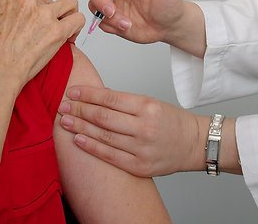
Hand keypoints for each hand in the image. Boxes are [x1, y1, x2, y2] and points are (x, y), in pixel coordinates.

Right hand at [0, 0, 83, 85]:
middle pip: (48, 1)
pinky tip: (69, 36)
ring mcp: (44, 14)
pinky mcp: (57, 30)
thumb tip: (1, 1)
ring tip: (64, 29)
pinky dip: (76, 27)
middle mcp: (28, 0)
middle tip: (45, 32)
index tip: (33, 24)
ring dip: (67, 16)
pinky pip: (78, 19)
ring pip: (69, 4)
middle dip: (49, 15)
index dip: (34, 12)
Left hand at [57, 85, 203, 177]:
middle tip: (63, 105)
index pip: (110, 98)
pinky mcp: (140, 166)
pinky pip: (110, 156)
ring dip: (81, 127)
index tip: (72, 91)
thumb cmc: (172, 122)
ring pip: (104, 136)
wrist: (194, 144)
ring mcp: (141, 148)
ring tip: (66, 121)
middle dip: (80, 110)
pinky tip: (79, 140)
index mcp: (147, 106)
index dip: (88, 95)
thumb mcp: (151, 103)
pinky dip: (93, 147)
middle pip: (103, 117)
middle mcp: (144, 127)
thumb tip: (96, 97)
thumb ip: (124, 102)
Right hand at [85, 0, 187, 45]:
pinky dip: (110, 26)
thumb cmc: (169, 2)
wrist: (170, 27)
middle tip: (113, 10)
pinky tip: (126, 27)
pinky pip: (100, 22)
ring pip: (92, 4)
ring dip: (106, 16)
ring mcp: (112, 4)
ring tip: (126, 23)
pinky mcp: (111, 20)